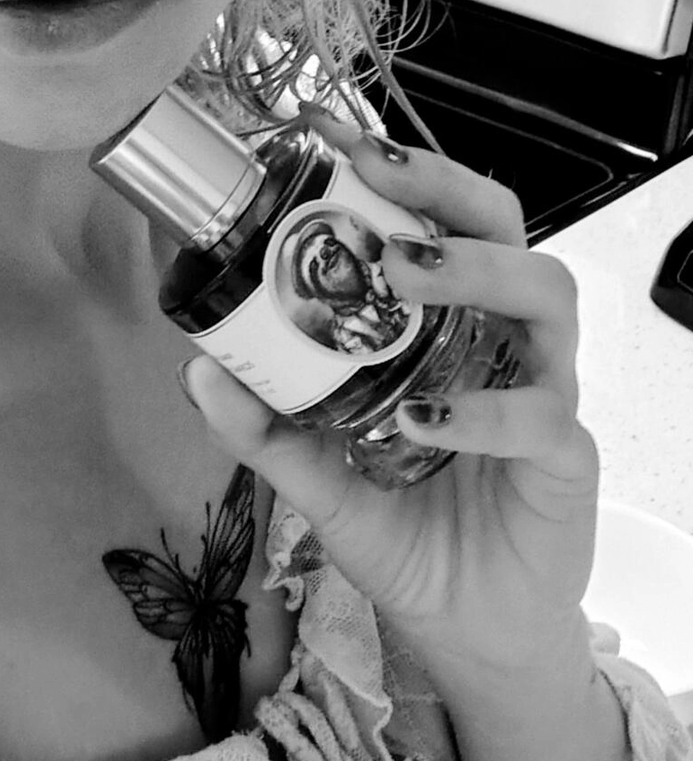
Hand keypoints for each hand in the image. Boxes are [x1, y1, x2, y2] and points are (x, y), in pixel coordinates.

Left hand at [180, 107, 597, 685]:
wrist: (466, 629)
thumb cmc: (407, 531)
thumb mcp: (319, 477)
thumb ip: (266, 427)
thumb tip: (194, 369)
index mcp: (450, 322)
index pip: (437, 217)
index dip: (392, 168)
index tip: (326, 132)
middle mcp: (502, 338)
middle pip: (504, 223)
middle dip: (442, 187)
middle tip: (371, 175)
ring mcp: (543, 389)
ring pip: (546, 293)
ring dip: (474, 271)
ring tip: (403, 272)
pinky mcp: (566, 457)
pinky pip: (539, 415)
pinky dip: (478, 412)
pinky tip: (419, 421)